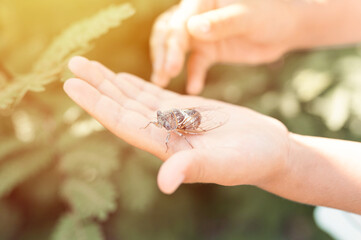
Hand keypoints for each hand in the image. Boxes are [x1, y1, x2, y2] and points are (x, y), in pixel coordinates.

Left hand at [64, 56, 289, 193]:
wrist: (267, 151)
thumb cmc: (251, 161)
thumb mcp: (224, 164)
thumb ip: (194, 169)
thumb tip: (165, 182)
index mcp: (166, 147)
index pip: (123, 123)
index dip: (97, 105)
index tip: (73, 85)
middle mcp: (163, 134)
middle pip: (122, 107)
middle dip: (97, 86)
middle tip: (73, 64)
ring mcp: (174, 120)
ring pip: (135, 99)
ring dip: (111, 82)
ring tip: (89, 65)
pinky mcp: (187, 110)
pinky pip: (154, 95)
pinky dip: (135, 85)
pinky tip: (121, 77)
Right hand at [151, 0, 298, 93]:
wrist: (284, 30)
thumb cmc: (270, 15)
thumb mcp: (248, 18)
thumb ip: (222, 22)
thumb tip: (193, 29)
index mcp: (202, 1)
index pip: (179, 22)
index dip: (172, 45)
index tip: (172, 68)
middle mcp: (196, 16)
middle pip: (168, 33)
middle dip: (162, 54)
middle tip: (161, 77)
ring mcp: (201, 34)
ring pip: (175, 48)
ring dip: (168, 64)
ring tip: (161, 83)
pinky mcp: (208, 50)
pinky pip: (195, 63)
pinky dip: (193, 75)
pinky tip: (193, 88)